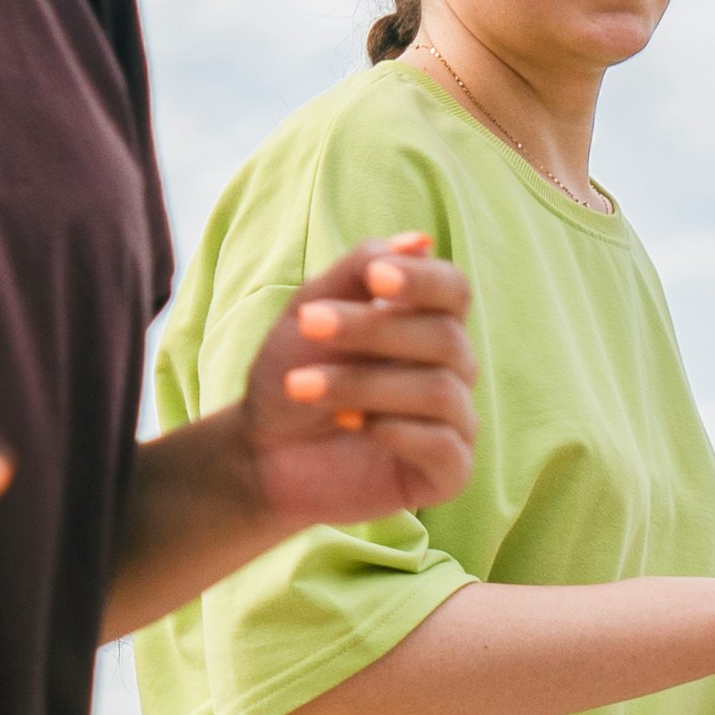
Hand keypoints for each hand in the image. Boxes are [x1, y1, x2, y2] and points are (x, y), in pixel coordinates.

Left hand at [227, 235, 476, 533]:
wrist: (260, 452)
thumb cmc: (290, 376)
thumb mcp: (309, 312)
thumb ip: (358, 273)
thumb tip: (419, 241)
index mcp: (425, 324)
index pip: (454, 290)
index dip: (423, 281)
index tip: (376, 279)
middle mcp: (450, 370)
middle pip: (445, 337)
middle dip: (372, 330)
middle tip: (308, 325)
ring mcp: (454, 422)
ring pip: (440, 390)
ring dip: (364, 384)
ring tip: (301, 385)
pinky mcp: (447, 473)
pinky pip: (444, 445)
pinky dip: (395, 430)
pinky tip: (350, 425)